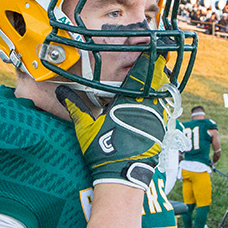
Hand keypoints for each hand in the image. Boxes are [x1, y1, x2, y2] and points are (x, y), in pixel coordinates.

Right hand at [58, 54, 174, 190]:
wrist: (121, 176)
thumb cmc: (103, 151)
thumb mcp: (85, 128)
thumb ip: (76, 107)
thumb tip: (62, 92)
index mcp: (127, 102)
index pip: (140, 76)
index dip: (148, 62)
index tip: (153, 51)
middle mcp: (145, 108)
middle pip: (156, 83)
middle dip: (158, 70)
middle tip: (160, 59)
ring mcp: (156, 120)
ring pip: (162, 96)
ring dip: (161, 86)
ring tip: (162, 76)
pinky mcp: (161, 132)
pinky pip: (165, 112)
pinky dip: (163, 103)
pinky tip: (162, 101)